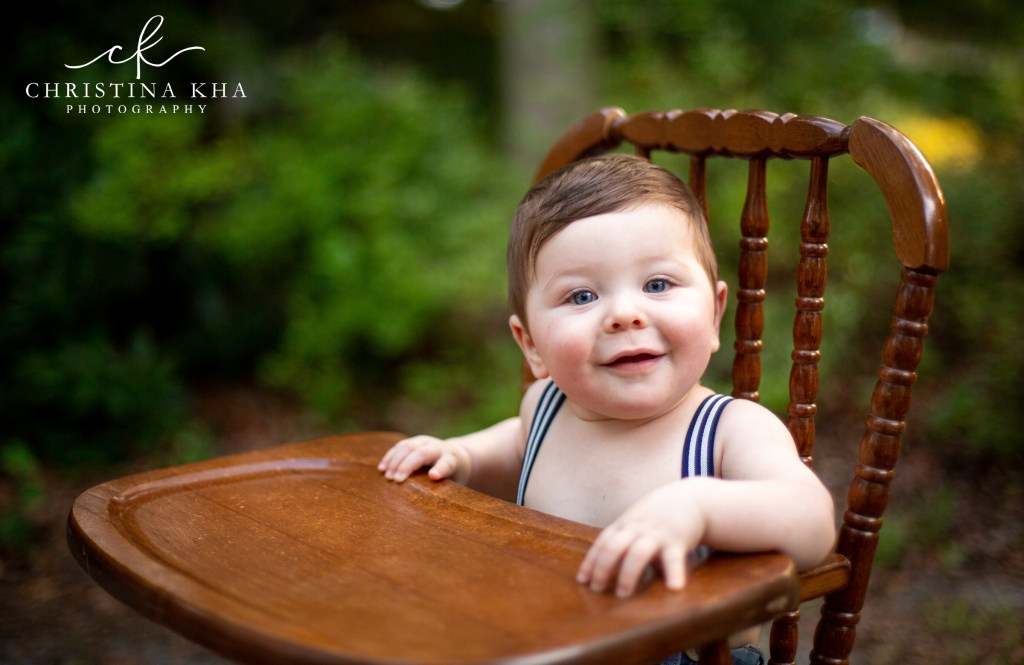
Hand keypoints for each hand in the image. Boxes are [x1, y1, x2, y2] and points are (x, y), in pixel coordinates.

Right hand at [377, 435, 469, 483]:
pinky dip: (390, 457)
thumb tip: (429, 511)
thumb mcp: (454, 483)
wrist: (456, 455)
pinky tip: (381, 468)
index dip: (440, 469)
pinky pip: (400, 446)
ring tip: (387, 476)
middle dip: (408, 465)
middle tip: (396, 480)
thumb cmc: (453, 476)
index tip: (433, 476)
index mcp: (451, 460)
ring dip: (395, 461)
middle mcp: (438, 448)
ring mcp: (425, 442)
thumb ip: (442, 491)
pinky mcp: (415, 441)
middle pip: (422, 453)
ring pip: (408, 446)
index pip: (446, 464)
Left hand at [576, 482, 705, 596]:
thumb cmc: (659, 517)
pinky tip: (674, 588)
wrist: (691, 497)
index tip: (582, 580)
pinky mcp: (678, 540)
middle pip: (614, 547)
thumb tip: (608, 572)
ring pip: (638, 553)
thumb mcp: (637, 523)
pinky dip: (674, 573)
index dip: (591, 561)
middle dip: (602, 568)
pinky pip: (674, 558)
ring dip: (628, 574)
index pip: (603, 543)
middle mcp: (637, 528)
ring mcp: (656, 533)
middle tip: (597, 589)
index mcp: (625, 525)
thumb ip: (625, 542)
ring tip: (623, 594)